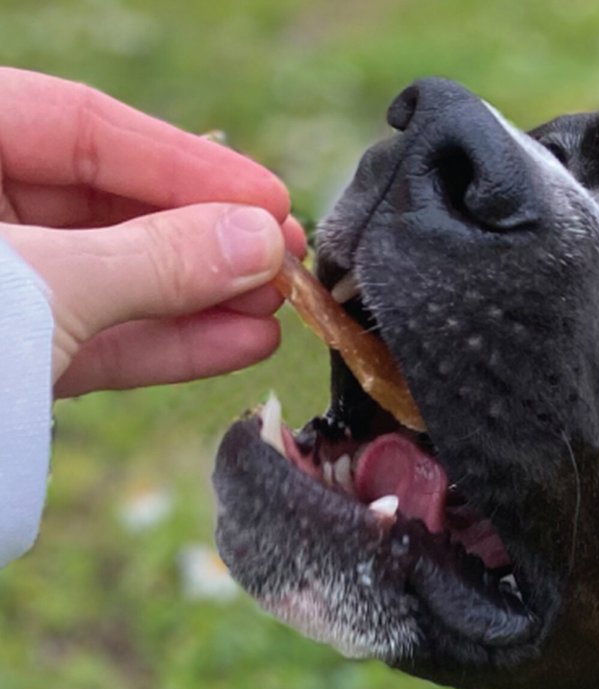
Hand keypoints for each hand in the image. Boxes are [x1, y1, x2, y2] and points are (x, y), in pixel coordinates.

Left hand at [0, 68, 307, 395]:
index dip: (184, 161)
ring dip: (198, 298)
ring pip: (109, 280)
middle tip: (283, 258)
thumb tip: (258, 241)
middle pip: (103, 206)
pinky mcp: (6, 361)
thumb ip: (153, 259)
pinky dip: (167, 345)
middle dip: (201, 237)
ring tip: (275, 310)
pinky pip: (96, 340)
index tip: (267, 197)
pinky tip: (236, 342)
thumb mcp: (42, 286)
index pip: (77, 128)